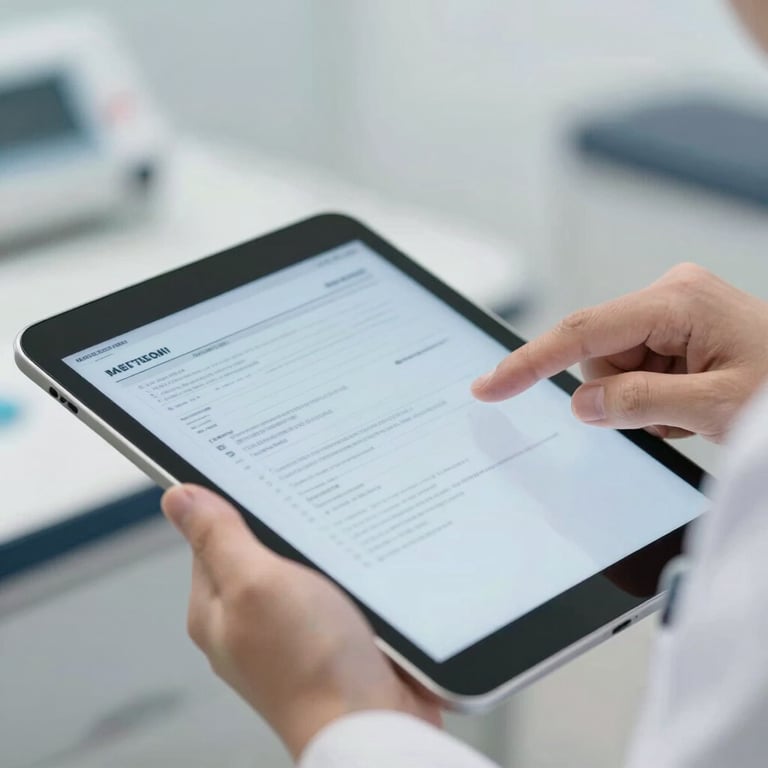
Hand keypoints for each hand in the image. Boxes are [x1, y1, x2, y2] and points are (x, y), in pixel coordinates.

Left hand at [161, 484, 440, 758]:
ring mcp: (291, 629)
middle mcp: (249, 620)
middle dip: (285, 525)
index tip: (262, 475)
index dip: (234, 501)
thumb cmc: (312, 667)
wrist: (374, 723)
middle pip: (259, 547)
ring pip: (301, 564)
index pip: (211, 534)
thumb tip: (179, 498)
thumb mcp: (256, 584)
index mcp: (216, 608)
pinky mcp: (330, 635)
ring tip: (339, 535)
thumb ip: (219, 538)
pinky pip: (334, 585)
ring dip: (320, 548)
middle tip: (310, 506)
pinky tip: (361, 564)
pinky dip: (346, 571)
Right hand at [472, 263, 767, 442]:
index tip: (491, 385)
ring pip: (615, 370)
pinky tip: (691, 404)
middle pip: (599, 356)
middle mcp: (669, 297)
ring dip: (642, 402)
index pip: (583, 332)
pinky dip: (654, 400)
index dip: (530, 362)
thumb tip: (581, 404)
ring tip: (691, 412)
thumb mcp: (716, 407)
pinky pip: (636, 373)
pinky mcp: (677, 331)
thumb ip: (641, 404)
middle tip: (669, 418)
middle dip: (620, 396)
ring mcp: (673, 313)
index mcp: (677, 301)